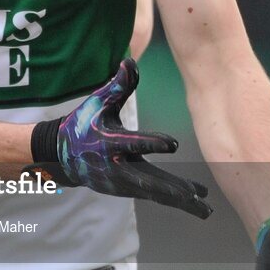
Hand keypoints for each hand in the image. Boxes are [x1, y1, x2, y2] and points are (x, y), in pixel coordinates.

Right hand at [31, 58, 211, 218]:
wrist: (64, 156)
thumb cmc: (84, 123)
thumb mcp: (98, 103)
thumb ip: (117, 86)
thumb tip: (130, 60)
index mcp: (108, 143)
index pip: (132, 142)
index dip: (152, 142)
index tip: (173, 144)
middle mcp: (116, 167)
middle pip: (148, 180)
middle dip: (171, 189)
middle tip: (194, 195)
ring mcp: (122, 182)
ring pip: (155, 193)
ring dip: (180, 201)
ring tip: (205, 209)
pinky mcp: (126, 190)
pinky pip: (154, 196)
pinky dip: (174, 200)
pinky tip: (196, 203)